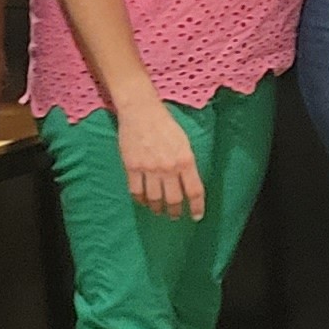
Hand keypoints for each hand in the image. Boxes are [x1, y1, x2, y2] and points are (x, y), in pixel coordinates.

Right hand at [115, 101, 205, 219]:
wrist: (141, 112)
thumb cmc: (165, 125)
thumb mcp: (185, 143)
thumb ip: (187, 164)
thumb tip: (188, 184)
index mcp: (185, 160)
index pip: (194, 191)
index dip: (197, 207)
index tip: (196, 216)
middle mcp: (168, 167)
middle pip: (173, 200)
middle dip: (175, 212)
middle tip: (175, 216)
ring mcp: (149, 168)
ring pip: (154, 199)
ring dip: (157, 209)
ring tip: (159, 211)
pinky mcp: (132, 167)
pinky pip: (136, 192)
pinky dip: (140, 200)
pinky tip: (143, 201)